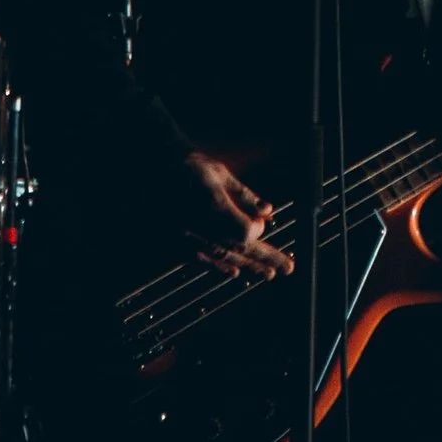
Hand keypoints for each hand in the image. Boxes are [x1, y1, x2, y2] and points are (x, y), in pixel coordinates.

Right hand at [179, 150, 290, 280]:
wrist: (154, 171)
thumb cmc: (190, 168)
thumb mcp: (220, 173)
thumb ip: (245, 195)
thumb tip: (267, 210)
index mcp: (213, 204)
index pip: (245, 230)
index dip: (257, 229)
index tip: (262, 223)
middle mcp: (201, 225)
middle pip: (240, 248)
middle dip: (265, 258)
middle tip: (286, 268)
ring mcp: (188, 236)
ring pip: (224, 256)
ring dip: (249, 266)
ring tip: (268, 274)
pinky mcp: (177, 242)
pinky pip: (203, 260)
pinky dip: (220, 267)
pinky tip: (235, 272)